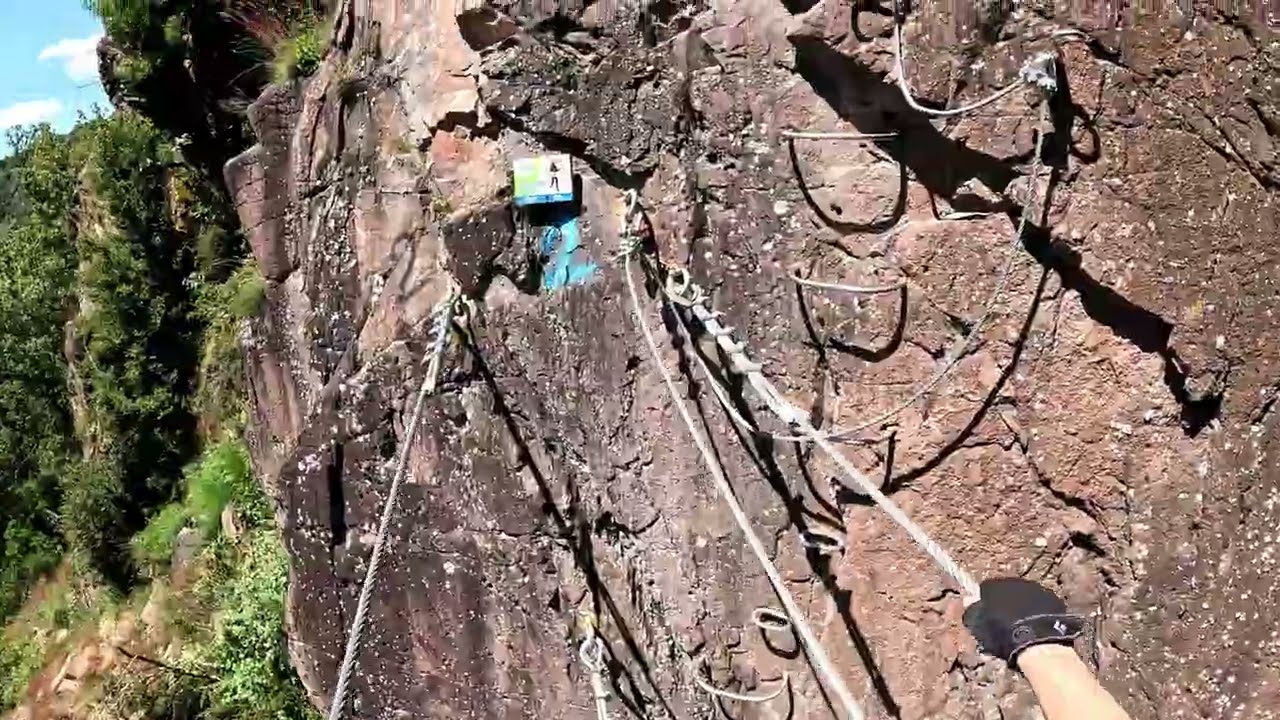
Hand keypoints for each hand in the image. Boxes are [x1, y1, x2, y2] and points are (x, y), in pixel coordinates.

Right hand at [963, 578, 1084, 666]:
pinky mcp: (1054, 599)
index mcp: (994, 585)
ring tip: (1023, 627)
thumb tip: (967, 599)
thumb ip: (972, 610)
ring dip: (1023, 606)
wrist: (1038, 643)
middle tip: (1005, 623)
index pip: (985, 588)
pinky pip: (1043, 603)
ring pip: (1026, 595)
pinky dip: (1039, 611)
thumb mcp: (979, 626)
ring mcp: (1037, 589)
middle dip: (1006, 602)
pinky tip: (1038, 627)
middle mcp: (1015, 581)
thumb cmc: (1003, 635)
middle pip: (1007, 589)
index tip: (986, 616)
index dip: (985, 602)